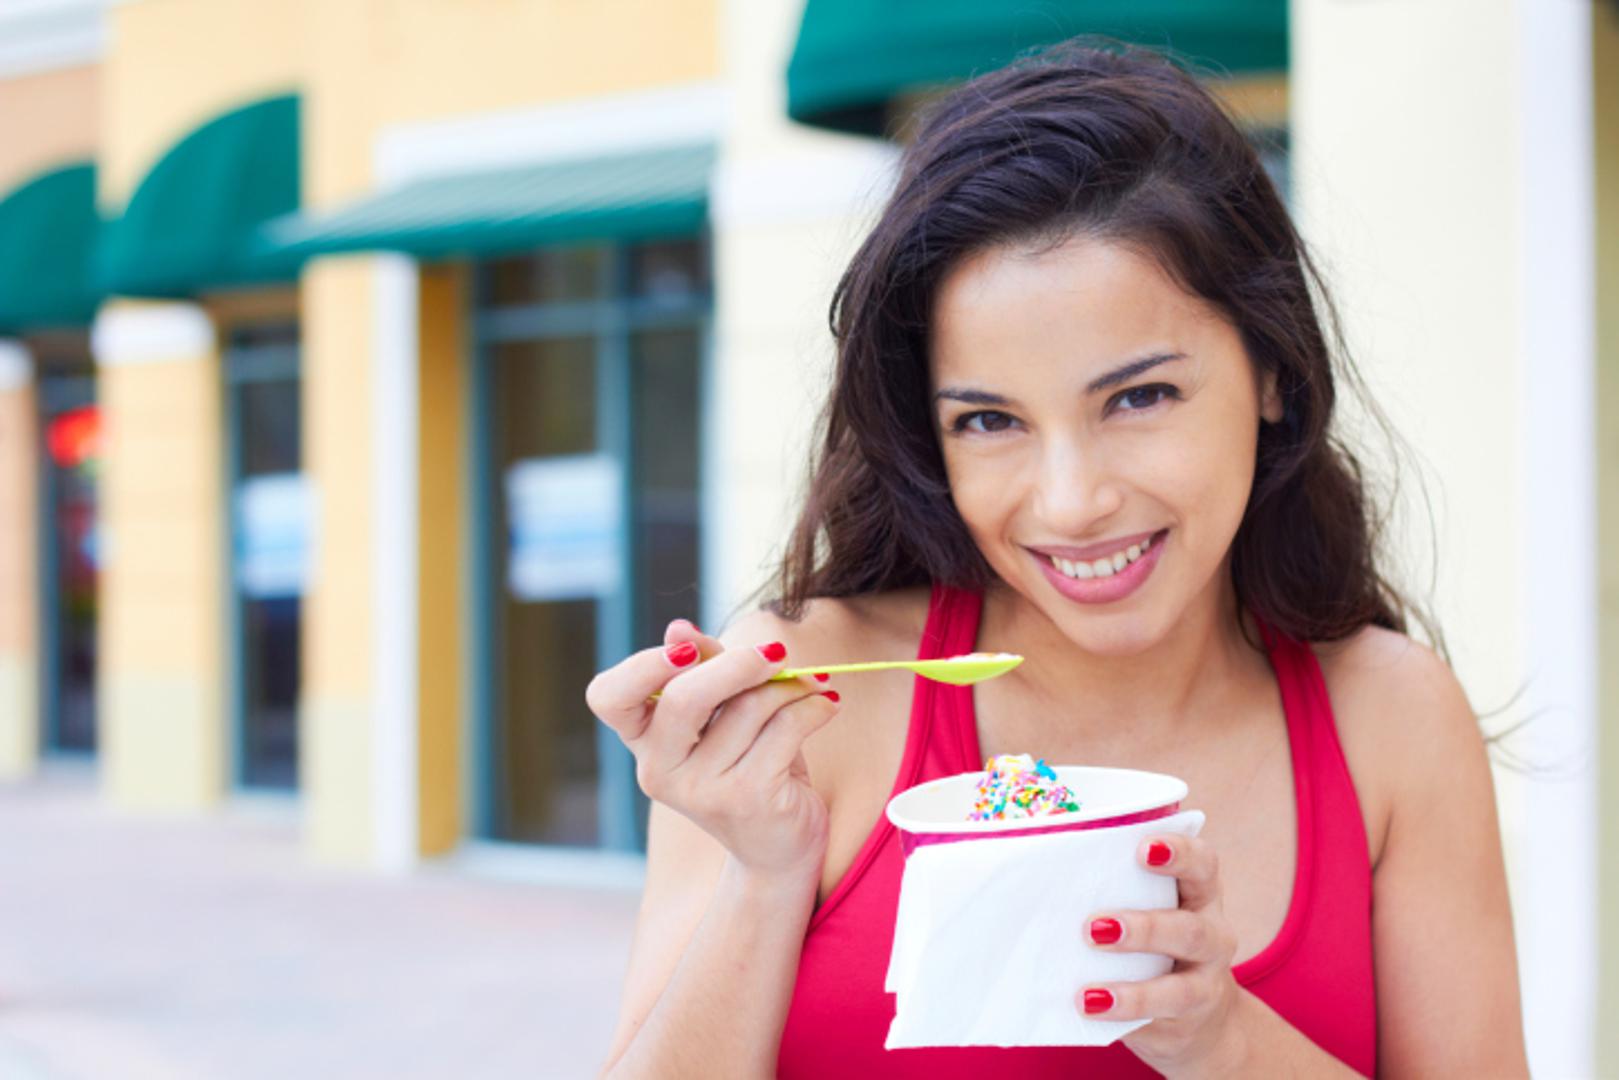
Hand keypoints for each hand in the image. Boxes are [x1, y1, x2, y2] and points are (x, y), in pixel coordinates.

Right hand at [585, 618, 838, 882]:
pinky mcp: (749, 799)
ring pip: (749, 707)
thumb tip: (679, 627)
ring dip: (790, 687)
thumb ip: (704, 667)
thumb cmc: (749, 765)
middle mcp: (660, 770)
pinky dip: (814, 707)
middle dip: (738, 664)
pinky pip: (786, 728)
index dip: (643, 665)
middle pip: (684, 697)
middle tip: (776, 654)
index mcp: (643, 741)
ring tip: (810, 689)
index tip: (690, 650)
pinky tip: (826, 706)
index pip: (608, 697)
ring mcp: (702, 791)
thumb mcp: (723, 712)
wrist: (778, 849)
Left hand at [1078, 834, 1244, 1075]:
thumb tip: (1044, 858)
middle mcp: (1213, 939)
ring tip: (1091, 993)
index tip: (1143, 849)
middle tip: (1095, 926)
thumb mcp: (1154, 908)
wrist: (1203, 1024)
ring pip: (1179, 991)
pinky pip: (1156, 1025)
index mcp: (1202, 896)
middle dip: (1144, 929)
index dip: (1180, 852)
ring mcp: (1204, 988)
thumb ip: (1120, 885)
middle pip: (1190, 930)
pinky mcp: (1184, 1027)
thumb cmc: (1157, 944)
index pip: (1203, 864)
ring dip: (1133, 992)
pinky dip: (1122, 1020)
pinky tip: (1090, 1011)